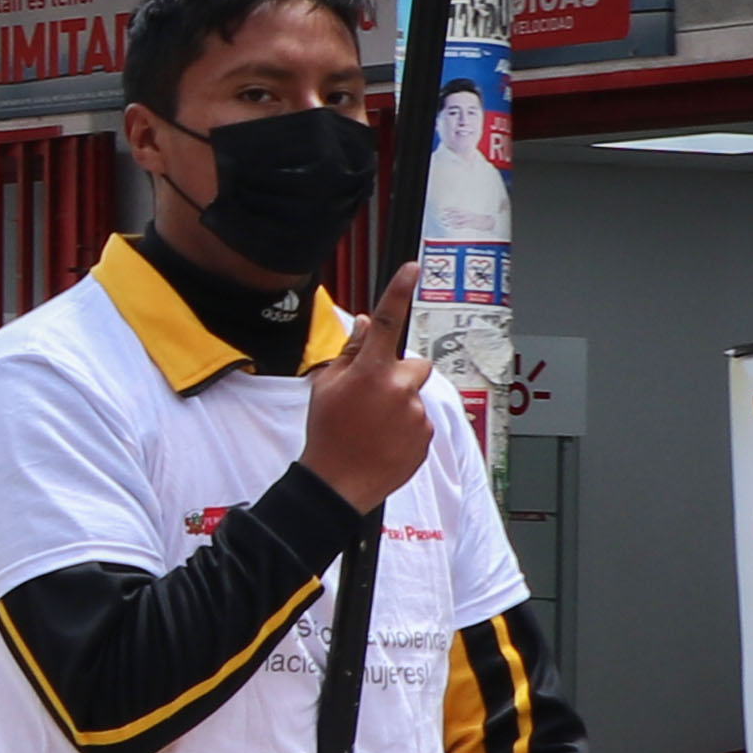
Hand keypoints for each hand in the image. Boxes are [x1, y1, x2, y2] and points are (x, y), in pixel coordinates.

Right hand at [298, 263, 437, 509]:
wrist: (338, 484)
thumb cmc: (326, 433)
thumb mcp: (326, 387)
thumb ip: (350, 353)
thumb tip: (366, 325)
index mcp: (370, 372)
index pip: (387, 322)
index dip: (399, 291)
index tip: (412, 267)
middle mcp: (400, 388)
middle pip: (414, 365)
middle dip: (399, 374)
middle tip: (372, 396)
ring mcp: (416, 413)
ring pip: (415, 394)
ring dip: (400, 403)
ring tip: (374, 426)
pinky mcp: (426, 435)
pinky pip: (420, 419)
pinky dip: (406, 426)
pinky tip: (384, 440)